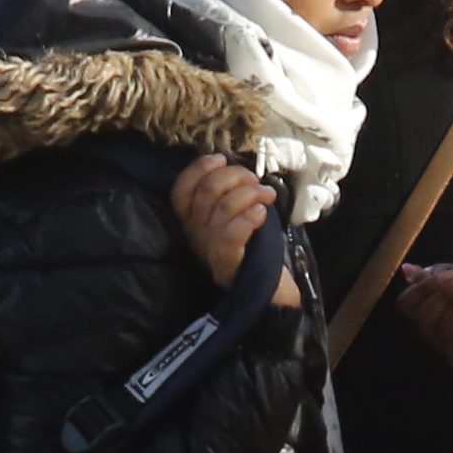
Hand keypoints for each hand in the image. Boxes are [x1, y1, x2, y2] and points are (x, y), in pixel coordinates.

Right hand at [171, 156, 301, 306]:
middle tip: (256, 181)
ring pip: (221, 209)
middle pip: (206, 193)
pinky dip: (249, 217)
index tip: (221, 159)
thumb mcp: (239, 216)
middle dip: (234, 177)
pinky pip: (231, 234)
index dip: (197, 169)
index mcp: (195, 222)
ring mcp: (210, 251)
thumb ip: (231, 194)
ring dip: (249, 194)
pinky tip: (262, 213)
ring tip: (267, 196)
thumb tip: (234, 166)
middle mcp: (197, 236)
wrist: (272, 292)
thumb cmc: (256, 249)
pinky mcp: (228, 265)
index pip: (180, 191)